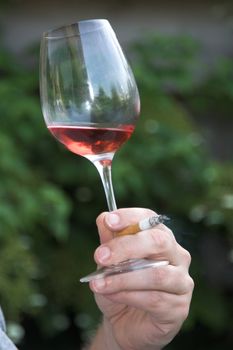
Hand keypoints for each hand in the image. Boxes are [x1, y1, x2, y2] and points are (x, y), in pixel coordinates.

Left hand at [89, 208, 193, 349]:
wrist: (124, 324)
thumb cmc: (119, 287)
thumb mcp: (109, 263)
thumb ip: (109, 241)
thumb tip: (103, 218)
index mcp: (161, 239)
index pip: (151, 220)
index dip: (130, 217)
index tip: (109, 220)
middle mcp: (178, 256)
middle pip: (159, 242)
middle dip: (126, 246)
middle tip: (100, 255)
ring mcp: (182, 282)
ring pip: (157, 274)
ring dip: (123, 277)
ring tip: (99, 282)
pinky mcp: (179, 308)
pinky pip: (155, 299)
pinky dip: (128, 296)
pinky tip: (112, 295)